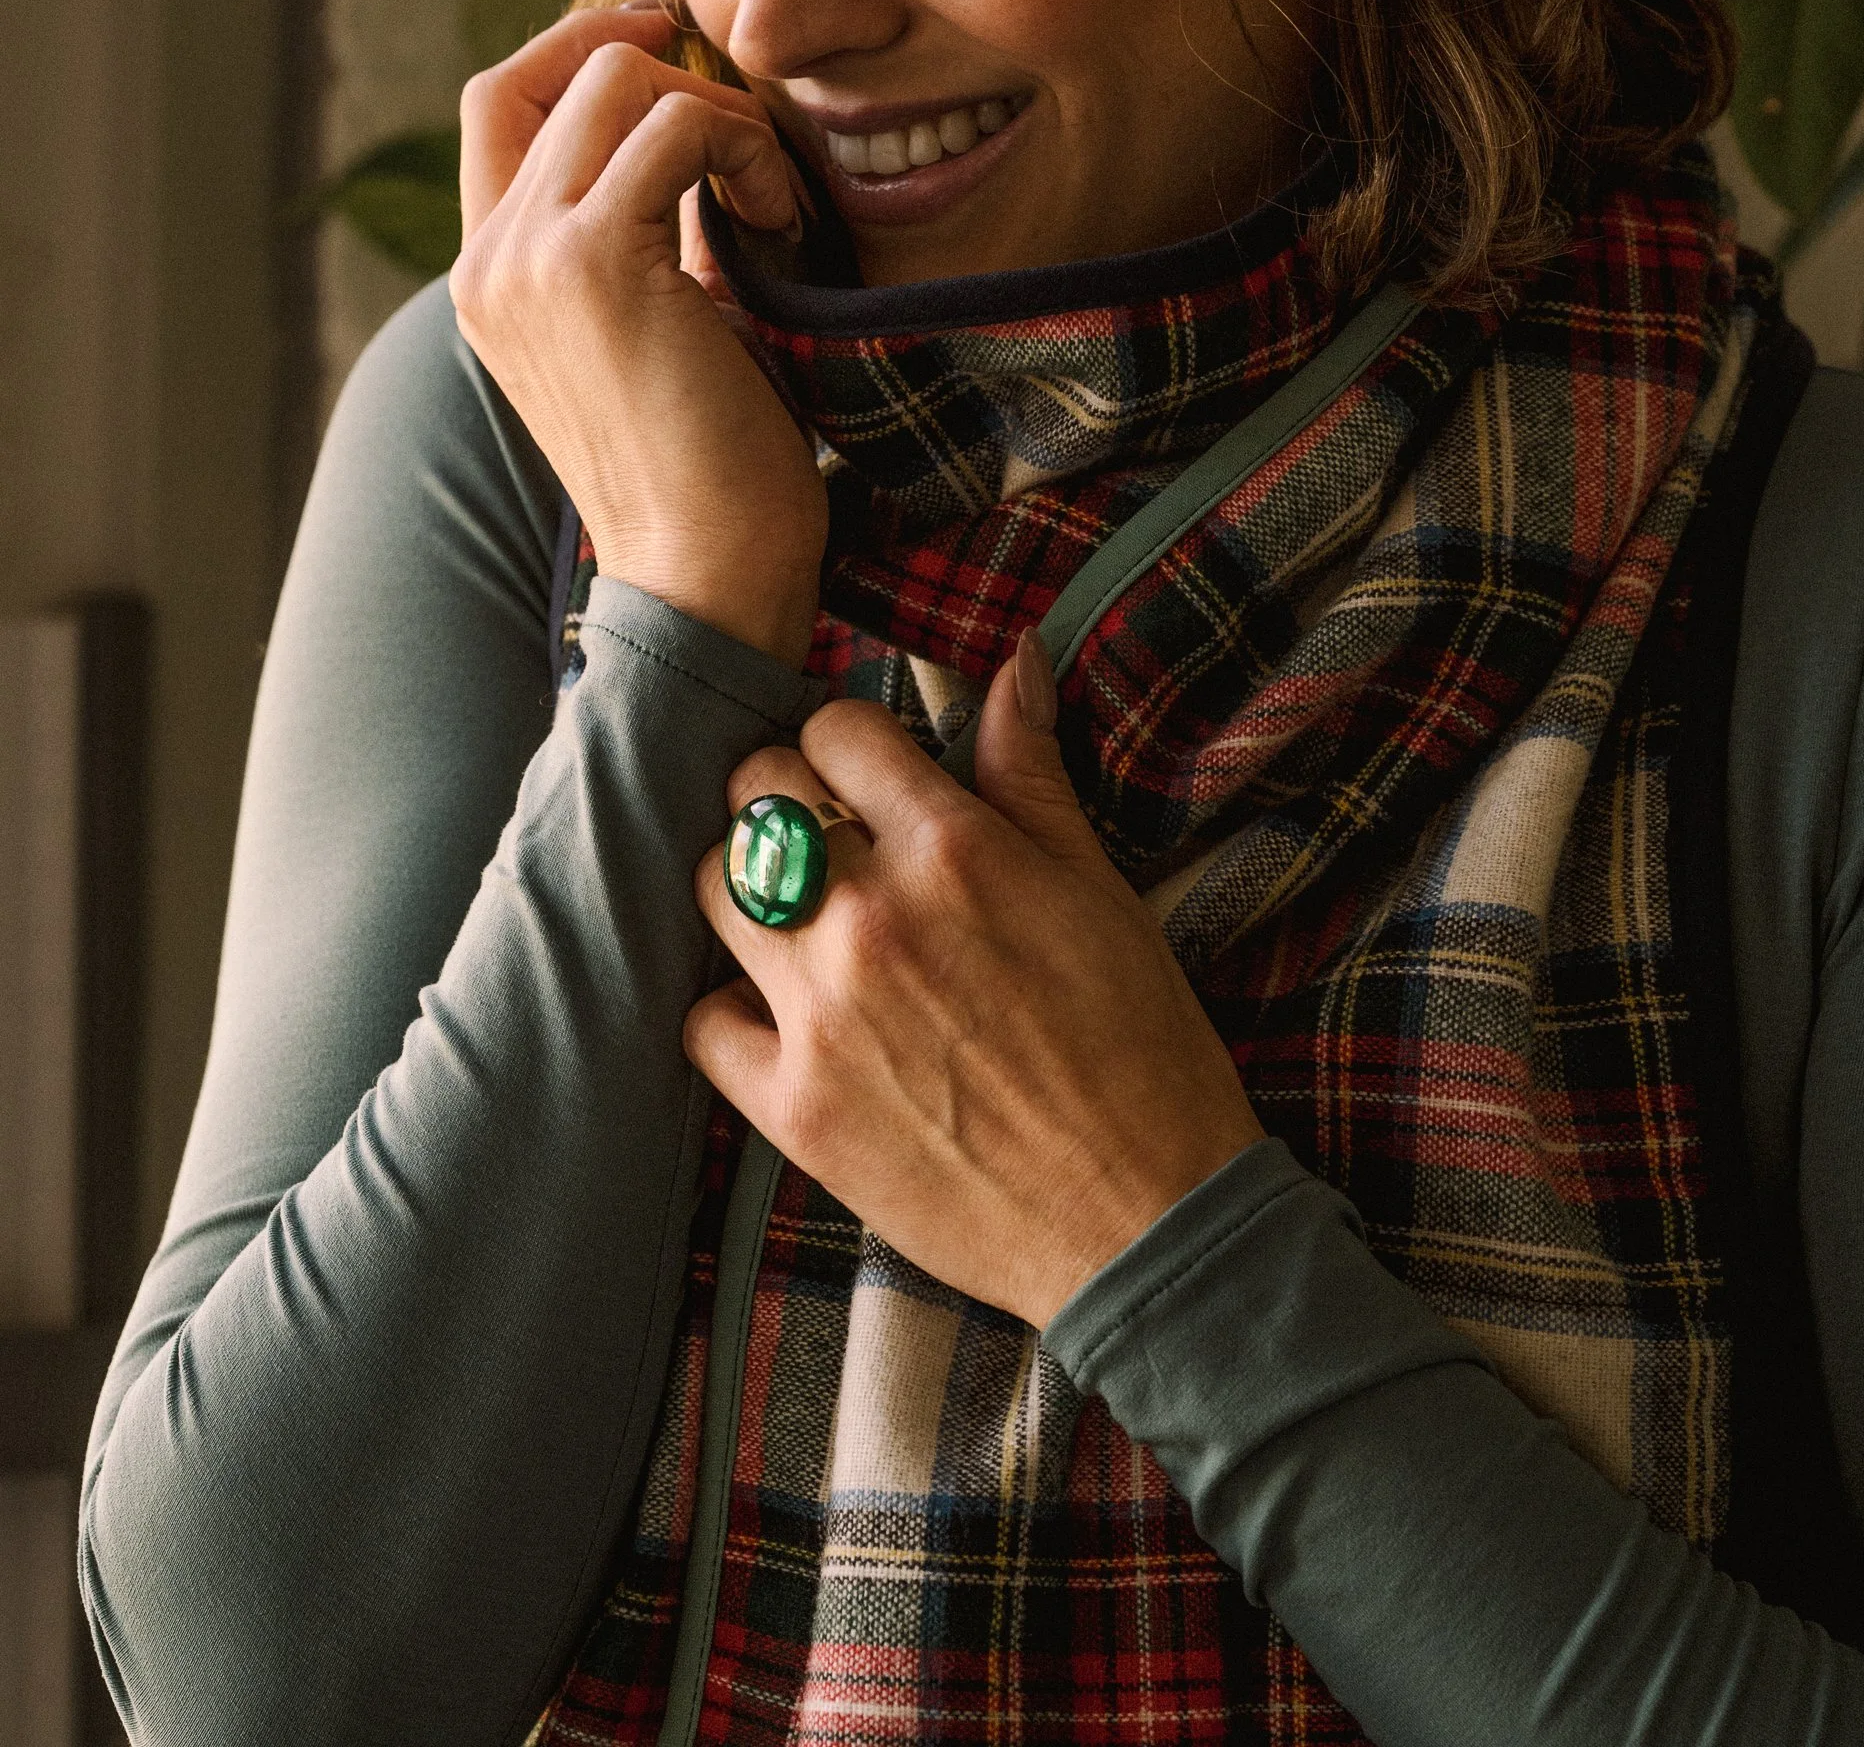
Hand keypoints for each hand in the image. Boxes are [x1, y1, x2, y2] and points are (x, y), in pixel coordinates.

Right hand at [450, 5, 827, 666]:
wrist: (707, 574)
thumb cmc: (709, 465)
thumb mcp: (654, 327)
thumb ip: (643, 236)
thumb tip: (698, 136)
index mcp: (488, 278)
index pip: (496, 99)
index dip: (579, 45)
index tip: (670, 41)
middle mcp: (487, 261)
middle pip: (554, 72)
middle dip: (671, 77)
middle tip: (750, 143)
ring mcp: (526, 257)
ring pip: (616, 82)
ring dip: (718, 115)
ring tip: (769, 200)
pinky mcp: (590, 262)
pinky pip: (679, 128)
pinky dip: (745, 149)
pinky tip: (780, 224)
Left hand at [685, 635, 1263, 1325]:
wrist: (1145, 1219)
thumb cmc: (1140, 1047)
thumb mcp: (1098, 889)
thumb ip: (1028, 772)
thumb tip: (1012, 662)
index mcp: (954, 849)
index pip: (834, 729)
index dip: (850, 742)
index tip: (869, 773)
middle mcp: (872, 918)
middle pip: (753, 792)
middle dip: (785, 795)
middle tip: (826, 834)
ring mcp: (822, 1015)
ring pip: (713, 889)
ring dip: (749, 888)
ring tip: (800, 916)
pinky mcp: (793, 1109)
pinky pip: (701, 1021)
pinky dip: (730, 1009)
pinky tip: (780, 1015)